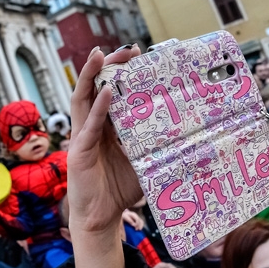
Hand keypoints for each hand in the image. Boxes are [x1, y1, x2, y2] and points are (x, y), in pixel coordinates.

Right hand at [67, 46, 143, 234]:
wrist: (100, 218)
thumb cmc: (119, 190)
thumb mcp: (143, 161)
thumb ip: (156, 145)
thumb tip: (190, 135)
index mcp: (104, 126)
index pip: (108, 91)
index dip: (118, 71)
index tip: (136, 55)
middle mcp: (90, 127)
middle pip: (94, 87)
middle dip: (107, 65)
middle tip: (125, 50)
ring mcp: (82, 137)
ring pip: (83, 98)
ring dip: (91, 75)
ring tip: (100, 55)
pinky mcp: (79, 152)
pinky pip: (90, 126)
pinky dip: (98, 107)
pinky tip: (106, 92)